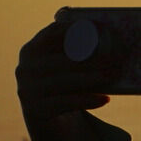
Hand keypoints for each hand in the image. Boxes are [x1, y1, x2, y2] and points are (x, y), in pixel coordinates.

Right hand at [17, 18, 110, 140]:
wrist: (45, 115)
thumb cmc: (61, 80)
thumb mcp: (62, 63)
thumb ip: (75, 49)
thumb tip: (113, 36)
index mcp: (31, 50)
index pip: (52, 33)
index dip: (76, 28)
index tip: (100, 26)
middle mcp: (25, 68)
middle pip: (62, 60)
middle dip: (91, 59)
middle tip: (115, 58)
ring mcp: (28, 90)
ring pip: (64, 81)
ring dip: (92, 78)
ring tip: (112, 75)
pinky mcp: (37, 109)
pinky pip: (67, 103)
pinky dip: (88, 100)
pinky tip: (105, 99)